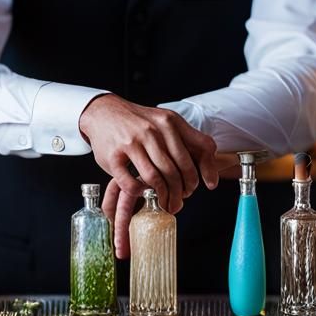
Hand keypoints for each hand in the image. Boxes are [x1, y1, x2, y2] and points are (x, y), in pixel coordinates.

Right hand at [79, 95, 218, 254]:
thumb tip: (211, 180)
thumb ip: (192, 143)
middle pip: (176, 171)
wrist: (104, 112)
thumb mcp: (168, 123)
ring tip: (164, 203)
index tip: (193, 189)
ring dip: (163, 197)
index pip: (195, 154)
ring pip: (155, 179)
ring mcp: (131, 142)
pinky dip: (140, 193)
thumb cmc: (141, 122)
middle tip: (178, 202)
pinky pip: (132, 184)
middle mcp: (152, 130)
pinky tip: (142, 191)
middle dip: (180, 192)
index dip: (198, 177)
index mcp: (170, 122)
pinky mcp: (113, 156)